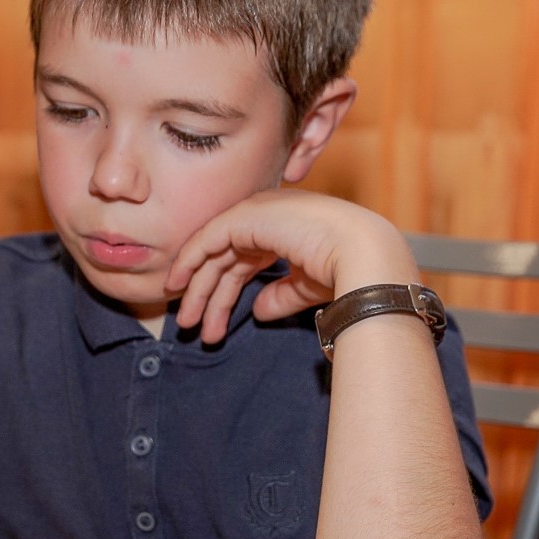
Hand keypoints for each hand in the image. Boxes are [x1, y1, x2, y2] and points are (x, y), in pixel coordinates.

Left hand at [164, 189, 415, 341]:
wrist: (361, 255)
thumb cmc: (345, 271)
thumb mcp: (305, 287)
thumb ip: (279, 295)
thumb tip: (258, 312)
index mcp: (284, 230)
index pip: (242, 261)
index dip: (223, 291)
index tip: (208, 320)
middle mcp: (268, 217)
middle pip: (224, 260)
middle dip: (206, 296)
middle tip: (190, 326)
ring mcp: (256, 212)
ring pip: (212, 253)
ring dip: (196, 288)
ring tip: (186, 322)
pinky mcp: (245, 216)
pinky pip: (207, 240)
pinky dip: (189, 261)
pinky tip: (177, 286)